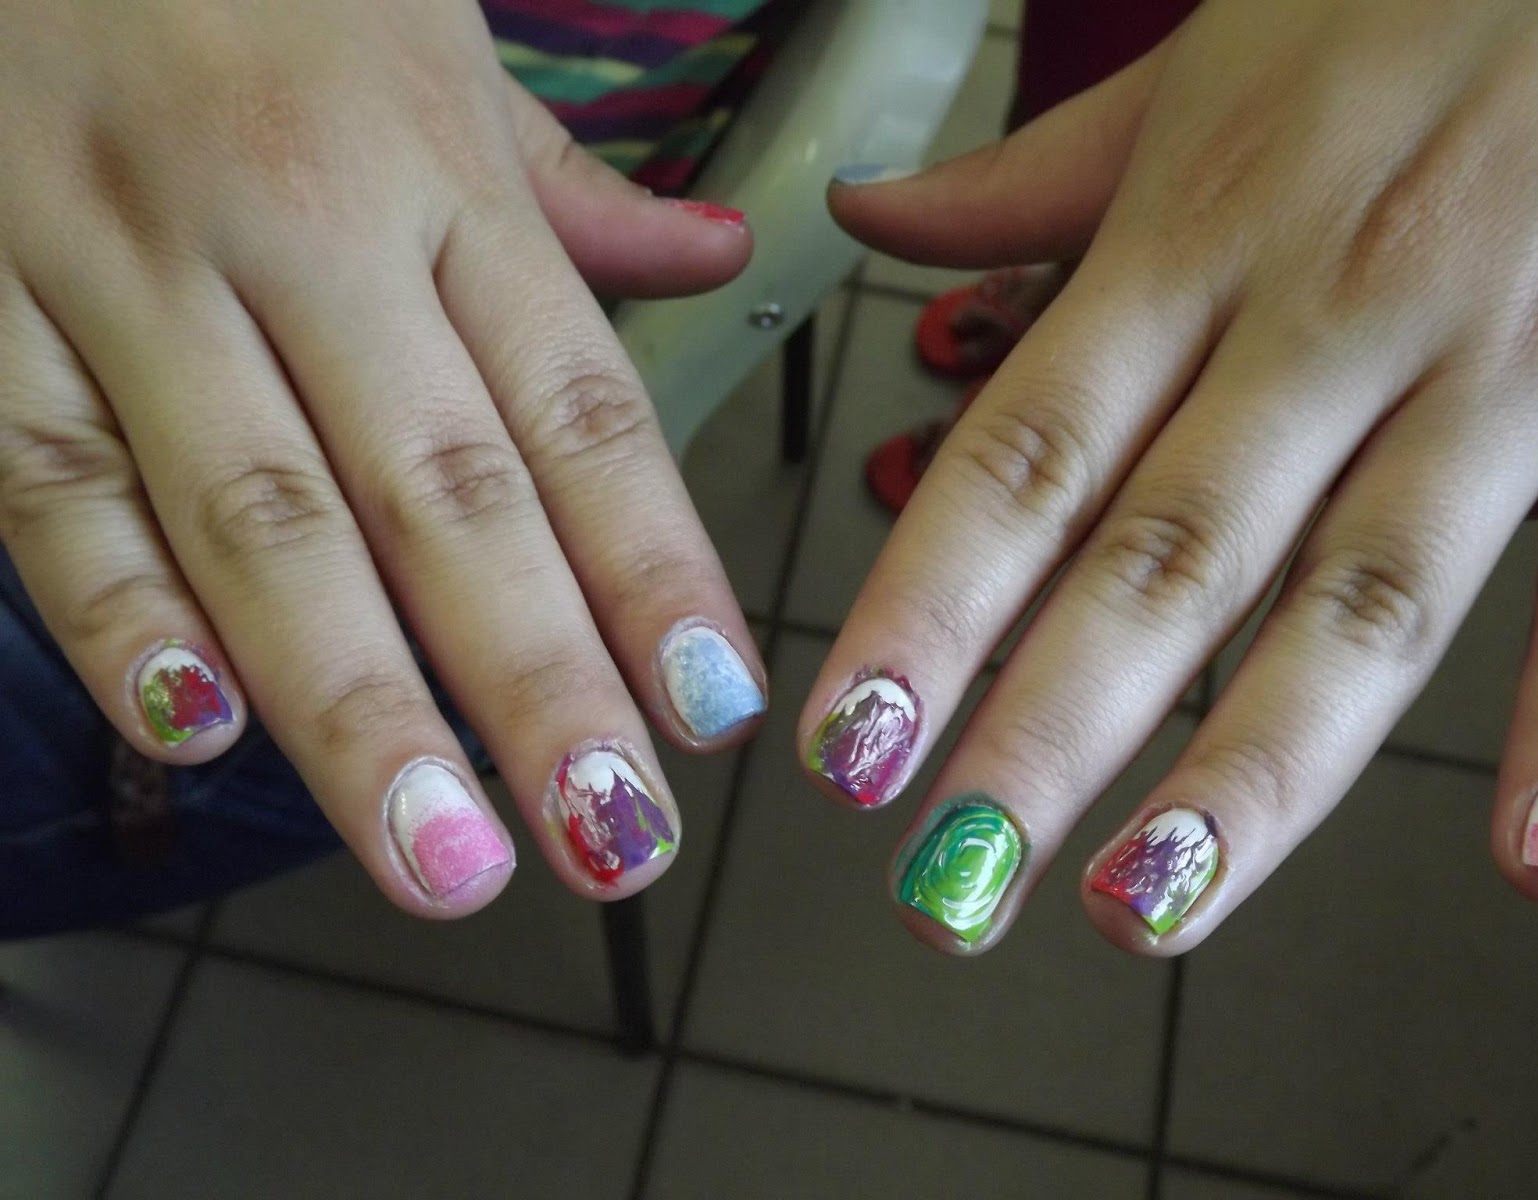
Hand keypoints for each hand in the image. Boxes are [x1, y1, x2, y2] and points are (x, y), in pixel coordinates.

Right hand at [0, 0, 764, 915]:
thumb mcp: (435, 44)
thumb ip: (568, 187)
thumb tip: (716, 253)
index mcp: (436, 171)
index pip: (577, 407)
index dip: (652, 569)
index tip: (709, 709)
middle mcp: (299, 225)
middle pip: (442, 494)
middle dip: (532, 686)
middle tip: (606, 837)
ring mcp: (123, 260)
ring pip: (260, 516)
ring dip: (357, 706)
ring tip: (444, 859)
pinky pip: (48, 472)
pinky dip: (118, 606)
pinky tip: (203, 729)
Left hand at [812, 0, 1537, 954]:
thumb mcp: (1202, 64)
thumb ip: (1033, 177)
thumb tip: (870, 216)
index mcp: (1197, 240)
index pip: (1026, 456)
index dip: (926, 612)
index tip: (847, 750)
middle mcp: (1327, 317)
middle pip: (1164, 558)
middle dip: (1048, 735)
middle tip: (952, 886)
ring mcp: (1497, 364)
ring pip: (1359, 594)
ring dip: (1253, 770)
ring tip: (1150, 906)